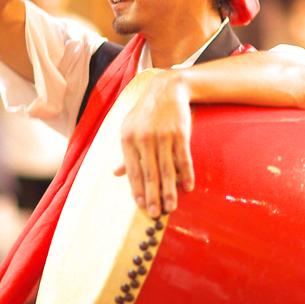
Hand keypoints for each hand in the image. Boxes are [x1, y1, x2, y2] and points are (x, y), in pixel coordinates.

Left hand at [114, 70, 194, 217]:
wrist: (167, 89)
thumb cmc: (147, 113)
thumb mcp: (131, 129)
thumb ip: (126, 153)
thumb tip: (117, 173)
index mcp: (128, 138)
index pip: (133, 170)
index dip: (137, 190)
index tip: (142, 206)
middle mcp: (144, 138)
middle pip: (149, 173)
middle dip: (153, 196)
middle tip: (156, 214)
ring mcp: (163, 135)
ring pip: (167, 169)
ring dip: (170, 191)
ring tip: (171, 207)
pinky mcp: (180, 133)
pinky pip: (183, 158)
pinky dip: (186, 174)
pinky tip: (187, 187)